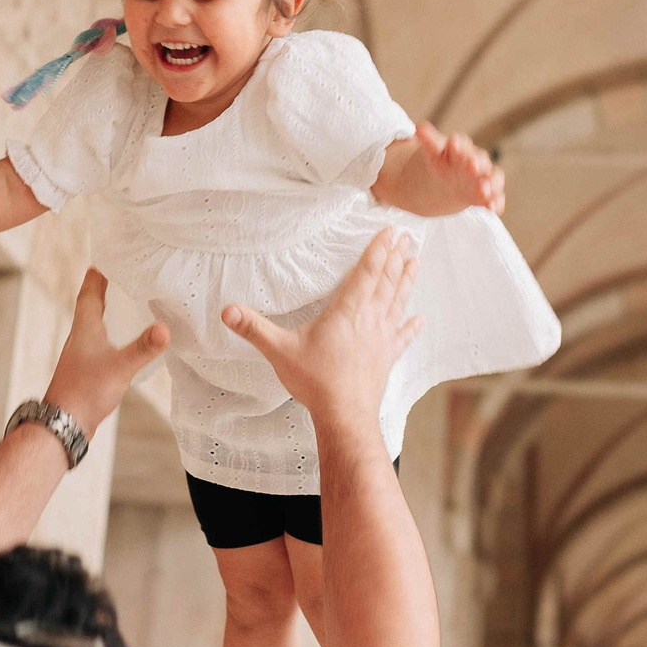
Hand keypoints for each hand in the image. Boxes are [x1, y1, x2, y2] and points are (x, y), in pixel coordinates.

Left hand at [42, 270, 170, 433]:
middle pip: (94, 303)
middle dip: (110, 288)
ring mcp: (84, 353)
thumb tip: (165, 328)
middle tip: (130, 275)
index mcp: (84, 327)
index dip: (100, 272)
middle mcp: (81, 336)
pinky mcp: (88, 368)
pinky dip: (116, 333)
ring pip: (99, 323)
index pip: (89, 290)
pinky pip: (103, 341)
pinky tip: (129, 340)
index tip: (112, 254)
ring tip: (134, 303)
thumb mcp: (119, 368)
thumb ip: (142, 348)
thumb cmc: (85, 392)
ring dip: (113, 311)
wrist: (64, 424)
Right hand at [222, 229, 421, 424]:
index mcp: (346, 312)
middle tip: (407, 237)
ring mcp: (382, 339)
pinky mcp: (387, 358)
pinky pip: (403, 337)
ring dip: (406, 281)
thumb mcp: (279, 351)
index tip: (391, 231)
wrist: (345, 416)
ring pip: (398, 303)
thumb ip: (254, 328)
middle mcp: (369, 320)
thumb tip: (227, 310)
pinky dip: (412, 327)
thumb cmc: (315, 382)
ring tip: (415, 261)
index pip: (366, 272)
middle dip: (396, 258)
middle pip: (386, 282)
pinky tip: (420, 319)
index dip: (378, 249)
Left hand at [381, 122, 504, 216]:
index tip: (452, 143)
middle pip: (480, 159)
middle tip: (472, 166)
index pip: (461, 143)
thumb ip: (429, 140)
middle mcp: (476, 160)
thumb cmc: (443, 162)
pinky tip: (492, 208)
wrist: (449, 182)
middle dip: (476, 163)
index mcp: (461, 148)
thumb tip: (419, 126)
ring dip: (490, 184)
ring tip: (484, 190)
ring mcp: (484, 177)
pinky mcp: (488, 194)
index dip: (457, 143)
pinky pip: (496, 197)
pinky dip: (496, 202)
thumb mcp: (434, 152)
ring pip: (492, 178)